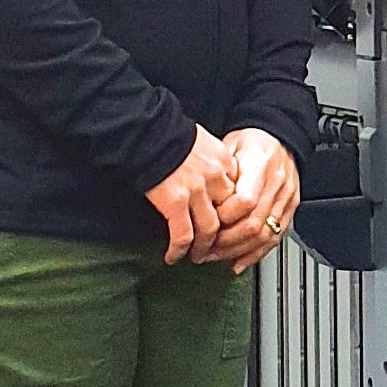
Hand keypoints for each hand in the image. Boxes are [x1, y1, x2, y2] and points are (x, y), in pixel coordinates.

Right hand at [146, 127, 240, 266]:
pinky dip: (179, 249)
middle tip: (217, 245)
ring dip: (203, 247)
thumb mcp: (201, 139)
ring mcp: (197, 193)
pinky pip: (182, 235)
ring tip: (197, 256)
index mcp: (223, 161)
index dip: (233, 211)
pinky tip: (173, 256)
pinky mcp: (175, 203)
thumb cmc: (167, 131)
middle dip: (224, 235)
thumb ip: (210, 158)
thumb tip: (208, 170)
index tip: (229, 221)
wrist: (148, 130)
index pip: (238, 193)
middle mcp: (215, 179)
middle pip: (228, 215)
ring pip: (209, 230)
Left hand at [206, 129, 300, 274]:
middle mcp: (277, 185)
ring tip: (216, 256)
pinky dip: (256, 254)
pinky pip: (275, 238)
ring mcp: (286, 199)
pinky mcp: (290, 209)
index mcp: (261, 166)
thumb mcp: (230, 147)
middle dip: (226, 242)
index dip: (224, 217)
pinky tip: (240, 262)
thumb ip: (220, 173)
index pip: (244, 201)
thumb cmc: (253, 141)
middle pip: (253, 224)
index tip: (206, 222)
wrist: (280, 138)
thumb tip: (200, 195)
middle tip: (204, 247)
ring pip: (264, 235)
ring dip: (237, 251)